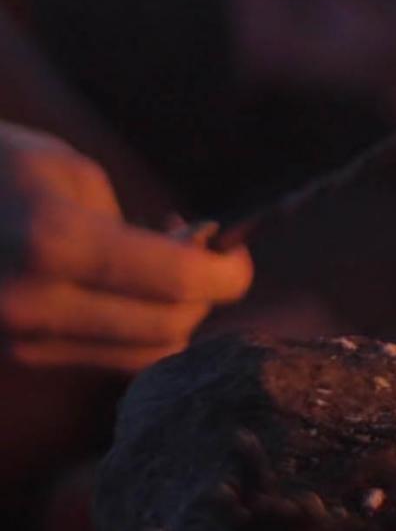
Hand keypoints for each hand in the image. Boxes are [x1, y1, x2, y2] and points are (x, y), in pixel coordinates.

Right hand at [0, 124, 250, 371]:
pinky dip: (123, 332)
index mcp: (56, 243)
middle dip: (201, 299)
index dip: (229, 274)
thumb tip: (191, 258)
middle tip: (204, 259)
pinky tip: (115, 293)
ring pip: (134, 356)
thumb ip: (132, 224)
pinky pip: (92, 359)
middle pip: (166, 330)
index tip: (238, 258)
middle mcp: (32, 304)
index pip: (181, 282)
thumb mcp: (65, 171)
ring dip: (165, 319)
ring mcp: (12, 340)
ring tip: (158, 272)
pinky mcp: (5, 357)